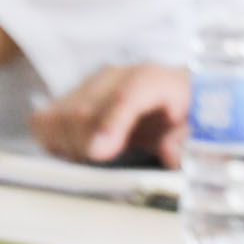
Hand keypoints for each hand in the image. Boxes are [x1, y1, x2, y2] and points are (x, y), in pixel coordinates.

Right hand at [38, 63, 188, 167]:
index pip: (126, 95)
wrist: (178, 97)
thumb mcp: (200, 129)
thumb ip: (188, 141)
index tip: (98, 152)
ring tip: (94, 159)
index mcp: (156, 79)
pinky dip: (52, 141)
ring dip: (69, 147)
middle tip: (104, 167)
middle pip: (83, 111)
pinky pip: (43, 120)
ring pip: (58, 117)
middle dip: (85, 147)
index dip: (109, 123)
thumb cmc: (189, 116)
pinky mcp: (70, 96)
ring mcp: (90, 85)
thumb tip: (169, 155)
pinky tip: (76, 151)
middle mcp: (117, 76)